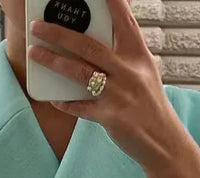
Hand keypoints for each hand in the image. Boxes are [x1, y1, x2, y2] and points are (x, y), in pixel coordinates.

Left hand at [27, 0, 184, 168]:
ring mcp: (120, 94)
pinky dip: (66, 103)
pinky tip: (54, 99)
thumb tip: (92, 45)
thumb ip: (123, 57)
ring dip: (54, 62)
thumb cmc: (150, 106)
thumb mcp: (144, 74)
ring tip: (35, 53)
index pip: (124, 21)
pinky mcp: (112, 117)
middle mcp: (129, 72)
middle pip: (89, 46)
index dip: (112, 3)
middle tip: (38, 26)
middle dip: (60, 34)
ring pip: (80, 72)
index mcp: (139, 56)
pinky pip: (82, 107)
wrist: (164, 141)